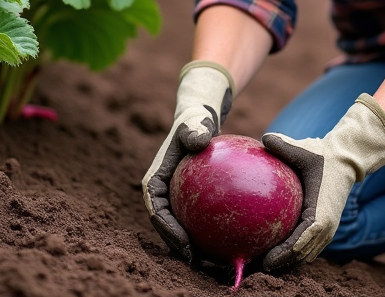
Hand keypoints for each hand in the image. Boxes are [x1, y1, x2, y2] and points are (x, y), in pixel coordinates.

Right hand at [141, 61, 234, 260]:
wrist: (198, 122)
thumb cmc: (195, 121)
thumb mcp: (194, 122)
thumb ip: (194, 130)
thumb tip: (198, 140)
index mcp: (155, 180)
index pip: (157, 210)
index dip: (168, 231)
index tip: (185, 245)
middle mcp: (162, 193)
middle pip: (167, 226)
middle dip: (179, 247)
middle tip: (199, 261)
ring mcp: (174, 198)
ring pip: (181, 226)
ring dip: (193, 246)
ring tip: (213, 262)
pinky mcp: (188, 200)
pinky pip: (197, 218)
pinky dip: (208, 232)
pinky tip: (230, 242)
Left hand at [261, 94, 384, 270]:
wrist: (346, 160)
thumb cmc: (323, 155)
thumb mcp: (305, 149)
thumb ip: (283, 144)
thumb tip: (263, 138)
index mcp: (320, 215)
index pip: (299, 242)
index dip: (282, 254)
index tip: (264, 260)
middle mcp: (325, 228)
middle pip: (300, 256)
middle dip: (280, 264)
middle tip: (254, 267)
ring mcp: (326, 231)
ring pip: (304, 255)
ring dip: (286, 262)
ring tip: (260, 264)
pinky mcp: (324, 229)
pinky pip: (307, 248)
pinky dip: (292, 254)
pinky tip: (272, 252)